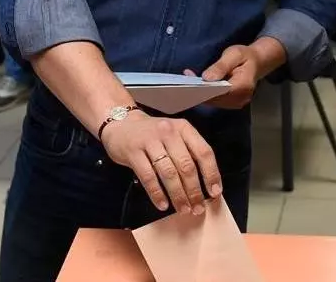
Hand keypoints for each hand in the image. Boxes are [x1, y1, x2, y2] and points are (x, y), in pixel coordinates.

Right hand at [100, 111, 221, 215]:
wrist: (121, 125)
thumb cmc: (152, 135)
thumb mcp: (174, 135)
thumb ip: (188, 153)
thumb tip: (205, 184)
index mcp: (183, 128)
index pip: (203, 152)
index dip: (211, 174)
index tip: (215, 193)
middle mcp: (168, 132)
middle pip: (186, 165)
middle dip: (194, 191)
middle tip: (198, 208)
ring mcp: (149, 141)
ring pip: (168, 173)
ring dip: (178, 195)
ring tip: (183, 209)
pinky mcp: (133, 151)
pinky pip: (148, 177)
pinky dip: (157, 193)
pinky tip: (163, 204)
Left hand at [188, 45, 264, 109]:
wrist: (256, 62)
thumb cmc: (245, 56)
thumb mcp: (234, 54)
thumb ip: (221, 66)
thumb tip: (206, 79)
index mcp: (244, 86)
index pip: (221, 92)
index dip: (206, 89)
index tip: (191, 82)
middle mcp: (242, 98)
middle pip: (216, 99)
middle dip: (200, 90)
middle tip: (186, 78)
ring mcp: (237, 103)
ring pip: (215, 102)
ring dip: (201, 92)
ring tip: (189, 79)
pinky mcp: (232, 103)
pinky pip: (216, 101)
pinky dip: (206, 94)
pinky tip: (197, 84)